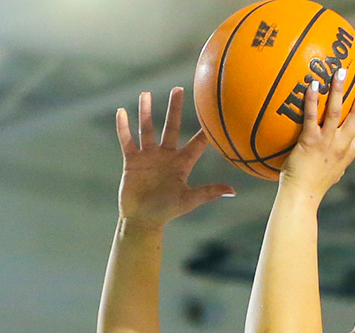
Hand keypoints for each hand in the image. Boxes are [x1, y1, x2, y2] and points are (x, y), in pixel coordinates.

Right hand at [116, 88, 234, 226]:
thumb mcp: (189, 200)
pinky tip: (121, 112)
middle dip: (175, 109)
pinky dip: (123, 128)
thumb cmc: (167, 211)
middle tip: (179, 89)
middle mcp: (166, 156)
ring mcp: (149, 156)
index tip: (212, 112)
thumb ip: (208, 192)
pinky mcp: (132, 161)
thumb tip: (232, 191)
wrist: (142, 220)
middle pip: (172, 127)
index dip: (205, 130)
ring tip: (145, 94)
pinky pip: (127, 141)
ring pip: (147, 129)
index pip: (196, 143)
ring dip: (146, 112)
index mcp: (181, 163)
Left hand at [279, 66, 354, 198]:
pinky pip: (311, 117)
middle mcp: (341, 146)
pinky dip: (312, 100)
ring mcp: (327, 143)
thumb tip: (338, 166)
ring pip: (337, 111)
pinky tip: (312, 85)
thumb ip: (335, 165)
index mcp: (348, 154)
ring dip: (341, 89)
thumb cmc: (311, 189)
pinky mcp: (310, 142)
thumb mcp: (331, 176)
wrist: (302, 198)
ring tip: (342, 71)